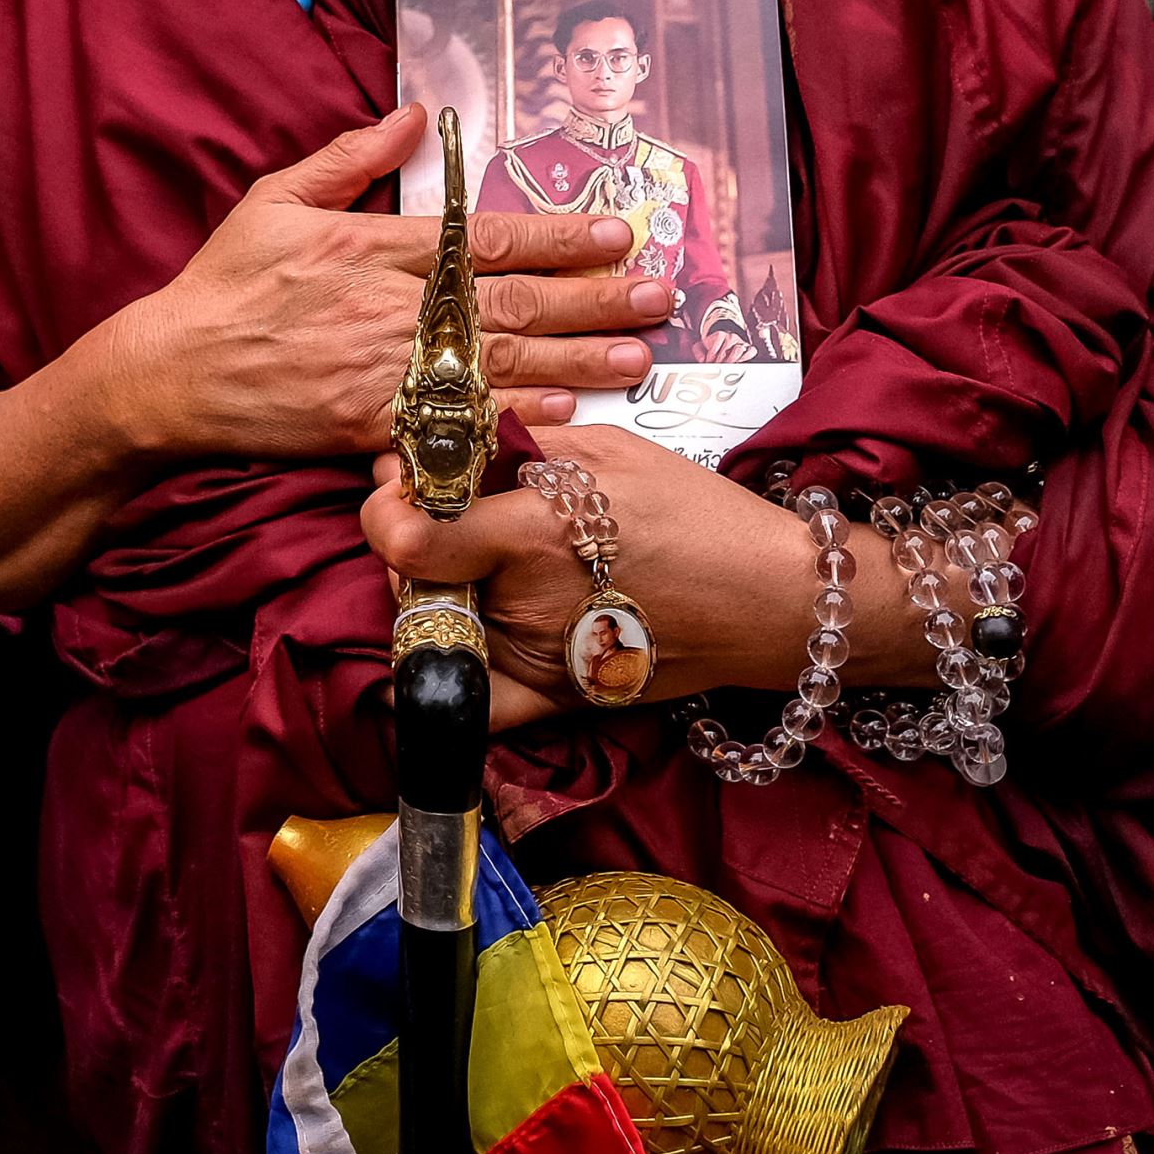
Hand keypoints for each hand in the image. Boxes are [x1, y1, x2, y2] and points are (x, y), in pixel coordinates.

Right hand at [96, 112, 655, 467]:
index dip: (555, 236)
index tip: (615, 230)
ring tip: (640, 354)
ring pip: (498, 363)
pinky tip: (569, 410)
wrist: (171, 374)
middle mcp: (387, 309)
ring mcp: (382, 372)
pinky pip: (458, 422)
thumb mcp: (276, 201)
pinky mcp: (370, 428)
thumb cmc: (224, 284)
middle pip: (509, 302)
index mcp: (370, 247)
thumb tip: (412, 115)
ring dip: (577, 359)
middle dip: (592, 297)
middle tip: (657, 293)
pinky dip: (514, 416)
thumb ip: (349, 159)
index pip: (483, 238)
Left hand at [365, 418, 833, 709]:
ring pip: (440, 628)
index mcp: (532, 536)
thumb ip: (513, 450)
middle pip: (415, 580)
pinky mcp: (555, 699)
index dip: (385, 508)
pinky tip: (457, 641)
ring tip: (494, 563)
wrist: (768, 597)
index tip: (398, 488)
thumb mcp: (604, 452)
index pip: (406, 537)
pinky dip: (451, 676)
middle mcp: (524, 606)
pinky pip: (475, 703)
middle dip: (417, 544)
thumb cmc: (693, 515)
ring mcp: (536, 662)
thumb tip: (433, 450)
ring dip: (443, 593)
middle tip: (453, 518)